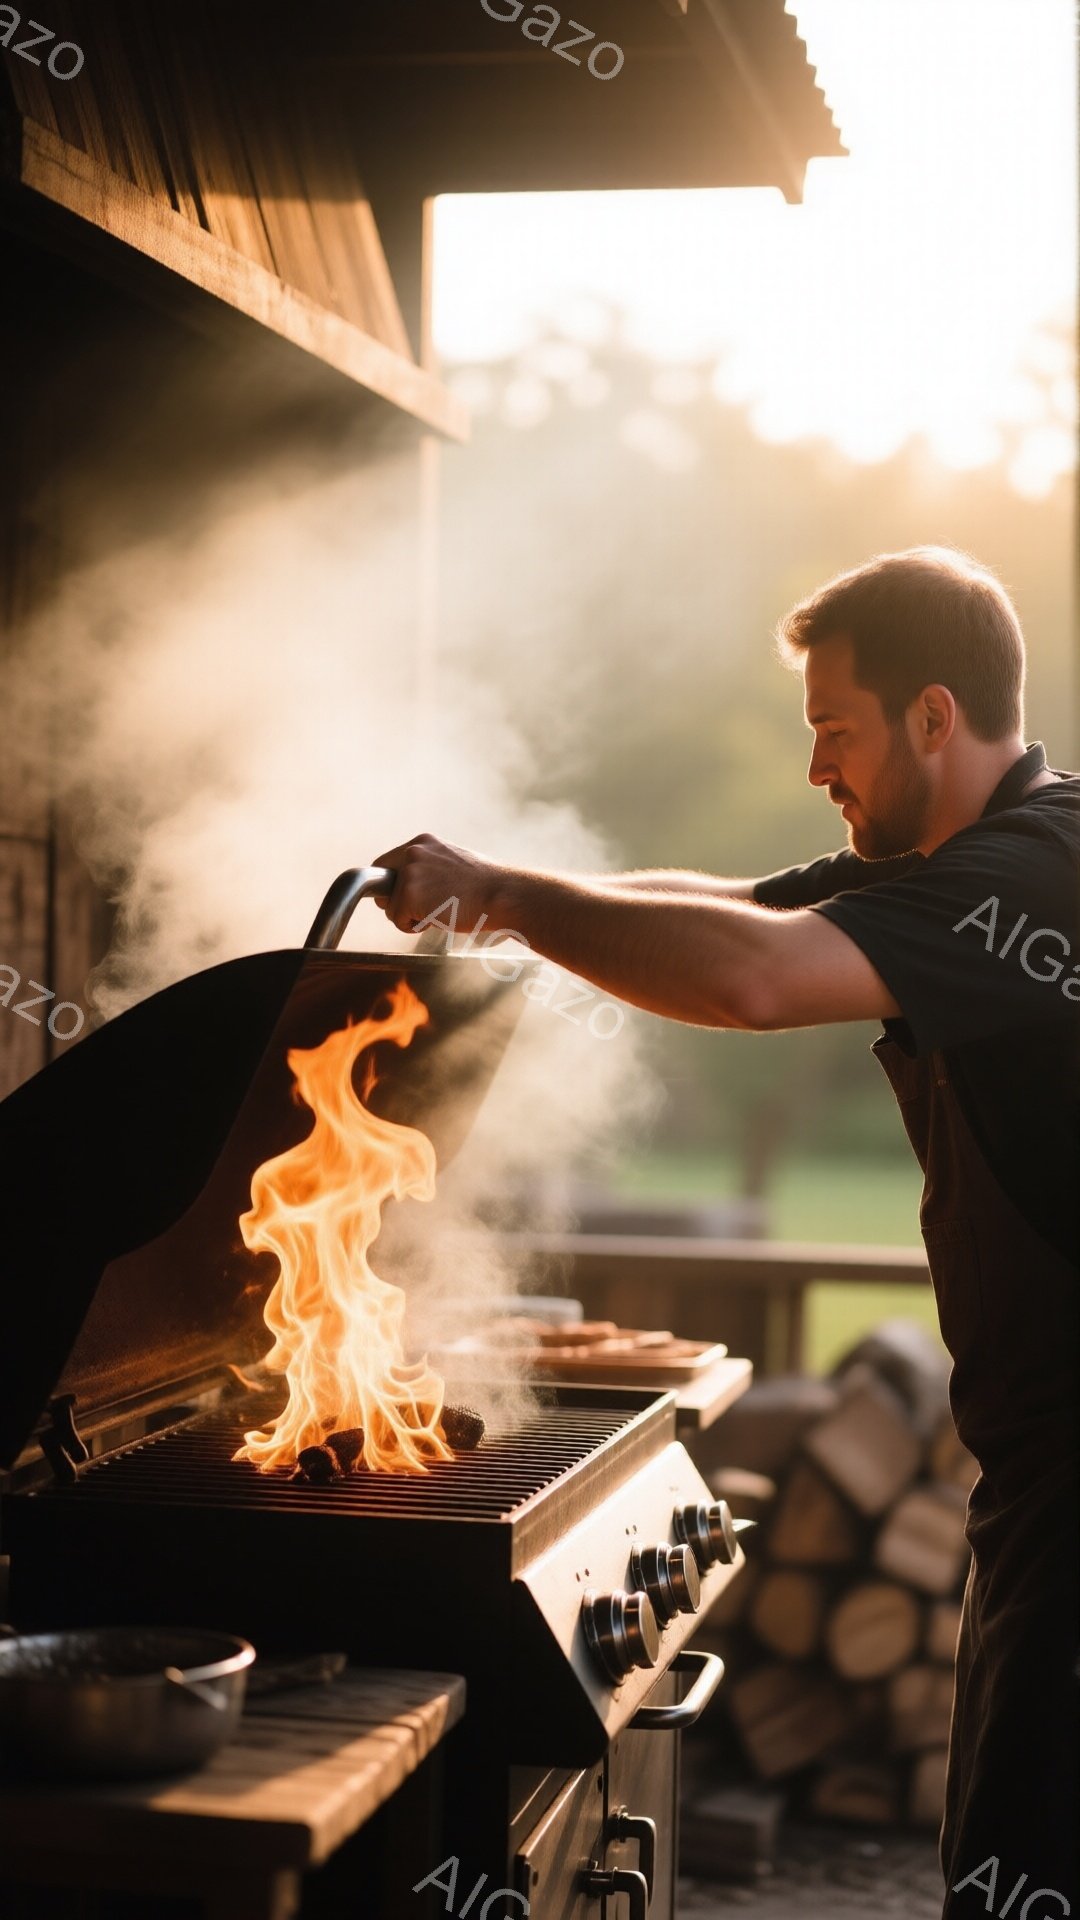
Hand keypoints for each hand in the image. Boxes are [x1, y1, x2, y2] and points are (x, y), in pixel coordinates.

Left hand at [370, 832, 508, 935]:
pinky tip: (438, 918)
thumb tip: (412, 886)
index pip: (387, 863)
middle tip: (425, 908)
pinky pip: (397, 920)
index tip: (405, 897)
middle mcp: (412, 852)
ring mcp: (410, 872)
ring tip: (440, 911)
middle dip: (395, 901)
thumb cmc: (486, 886)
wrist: (502, 894)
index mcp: (423, 843)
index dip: (393, 885)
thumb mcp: (453, 864)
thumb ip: (429, 868)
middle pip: (381, 883)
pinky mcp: (410, 894)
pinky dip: (413, 927)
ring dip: (409, 916)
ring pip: (389, 906)